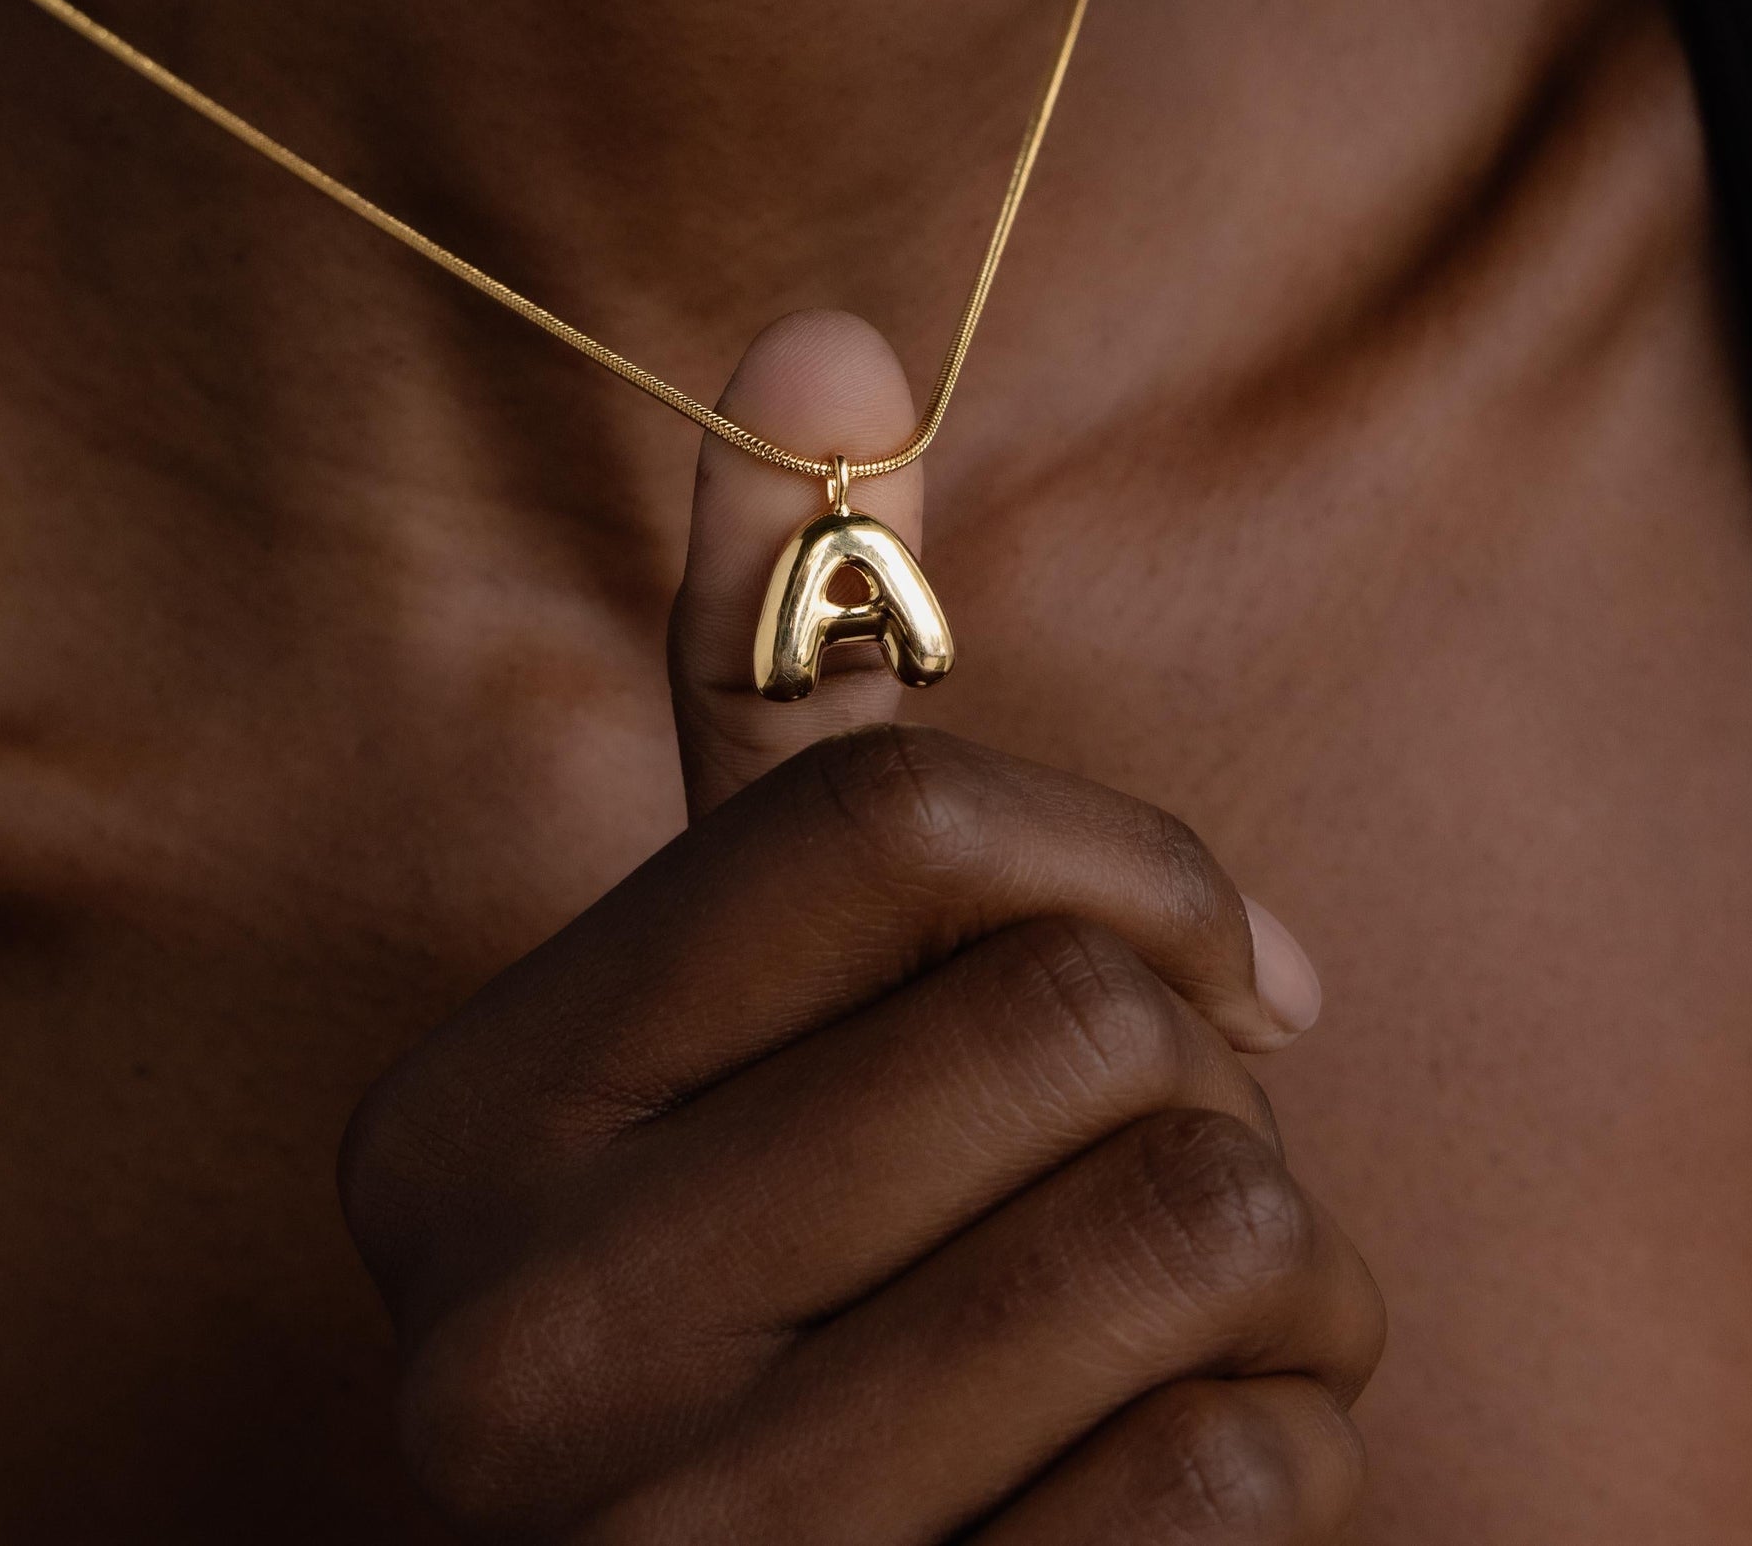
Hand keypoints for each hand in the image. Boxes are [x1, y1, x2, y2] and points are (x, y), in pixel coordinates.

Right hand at [339, 313, 1383, 1542]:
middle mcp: (508, 1334)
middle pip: (1068, 1023)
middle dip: (1210, 1087)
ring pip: (1191, 1231)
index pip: (886, 824)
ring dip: (1285, 1268)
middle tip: (1170, 1164)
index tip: (1223, 953)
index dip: (1127, 854)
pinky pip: (1232, 1473)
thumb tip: (823, 321)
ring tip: (1188, 1319)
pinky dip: (1289, 1444)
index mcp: (462, 1113)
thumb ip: (759, 685)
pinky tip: (1166, 1479)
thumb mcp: (745, 998)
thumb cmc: (797, 1267)